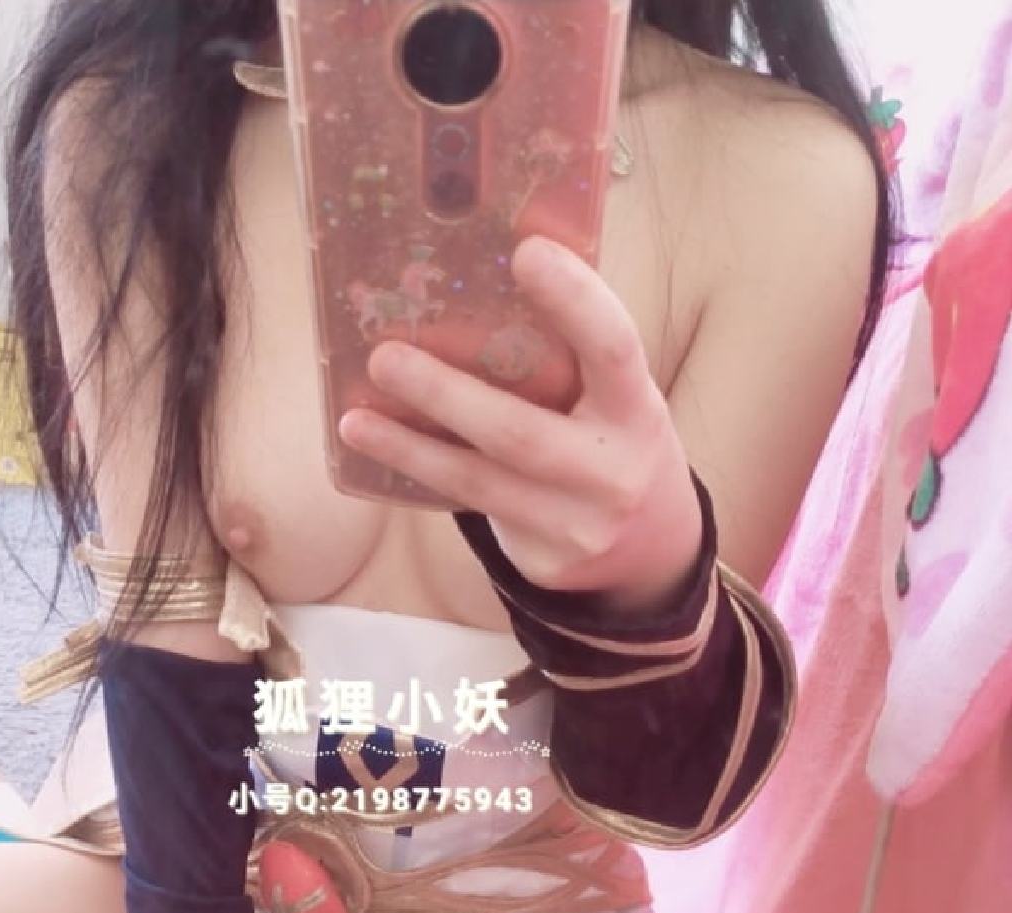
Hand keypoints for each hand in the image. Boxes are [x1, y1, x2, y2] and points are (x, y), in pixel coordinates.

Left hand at [337, 235, 702, 612]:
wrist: (655, 551)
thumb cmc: (617, 442)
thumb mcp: (618, 400)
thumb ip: (573, 357)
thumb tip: (484, 273)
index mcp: (638, 411)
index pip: (614, 347)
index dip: (575, 300)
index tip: (525, 252)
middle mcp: (613, 472)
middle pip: (519, 433)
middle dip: (445, 395)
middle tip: (384, 357)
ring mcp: (577, 525)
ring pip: (478, 483)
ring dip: (408, 449)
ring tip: (355, 421)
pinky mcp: (544, 561)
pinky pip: (474, 510)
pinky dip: (424, 477)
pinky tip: (382, 454)